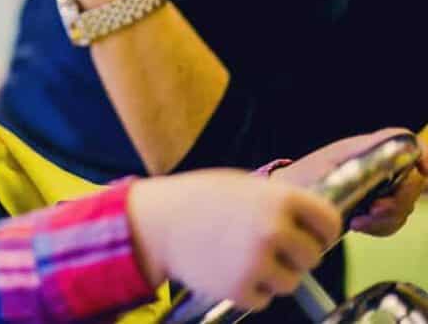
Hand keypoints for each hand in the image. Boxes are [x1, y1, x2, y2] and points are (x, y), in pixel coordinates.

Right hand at [129, 170, 341, 311]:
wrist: (157, 223)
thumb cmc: (199, 200)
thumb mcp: (244, 186)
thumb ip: (280, 203)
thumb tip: (314, 226)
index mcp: (279, 199)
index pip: (329, 222)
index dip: (322, 231)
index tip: (311, 235)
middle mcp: (273, 230)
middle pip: (313, 257)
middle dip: (296, 255)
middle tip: (269, 247)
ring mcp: (257, 262)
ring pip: (292, 282)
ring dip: (274, 275)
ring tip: (244, 258)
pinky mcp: (240, 289)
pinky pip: (265, 300)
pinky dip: (251, 291)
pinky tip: (229, 270)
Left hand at [272, 128, 426, 235]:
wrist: (284, 202)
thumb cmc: (304, 175)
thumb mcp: (331, 158)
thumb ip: (364, 149)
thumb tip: (399, 142)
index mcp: (368, 150)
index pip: (407, 143)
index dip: (423, 155)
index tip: (424, 171)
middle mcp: (378, 168)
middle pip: (413, 181)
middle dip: (399, 200)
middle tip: (374, 210)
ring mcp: (377, 190)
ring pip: (404, 205)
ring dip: (387, 218)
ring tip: (359, 221)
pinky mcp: (370, 210)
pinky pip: (390, 222)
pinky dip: (379, 227)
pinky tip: (358, 225)